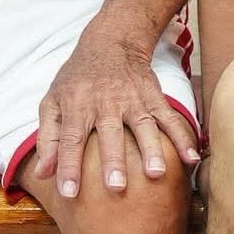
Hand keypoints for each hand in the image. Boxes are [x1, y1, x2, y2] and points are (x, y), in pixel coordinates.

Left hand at [33, 20, 200, 198]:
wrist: (111, 41)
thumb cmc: (78, 78)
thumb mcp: (53, 100)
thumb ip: (48, 137)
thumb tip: (42, 173)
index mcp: (77, 105)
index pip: (70, 139)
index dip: (69, 166)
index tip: (69, 193)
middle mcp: (105, 103)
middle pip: (109, 134)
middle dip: (113, 161)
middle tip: (116, 188)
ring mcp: (132, 99)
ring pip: (143, 126)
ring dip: (150, 150)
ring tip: (156, 174)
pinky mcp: (153, 97)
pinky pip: (169, 118)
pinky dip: (182, 137)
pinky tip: (191, 157)